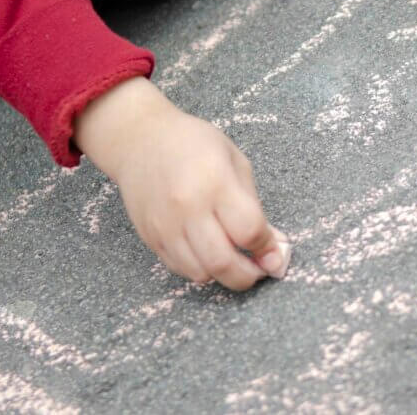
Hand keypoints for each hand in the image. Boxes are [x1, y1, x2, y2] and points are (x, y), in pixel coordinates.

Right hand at [73, 77, 288, 288]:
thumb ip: (255, 207)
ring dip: (225, 276)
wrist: (140, 140)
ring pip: (201, 273)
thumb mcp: (235, 162)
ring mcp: (165, 226)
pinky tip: (210, 254)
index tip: (274, 250)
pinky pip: (180, 268)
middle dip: (249, 275)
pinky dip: (201, 269)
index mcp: (216, 182)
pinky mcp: (150, 237)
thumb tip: (275, 248)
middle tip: (259, 269)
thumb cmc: (194, 144)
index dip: (267, 247)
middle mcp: (188, 208)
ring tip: (236, 261)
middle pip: (223, 263)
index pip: (249, 231)